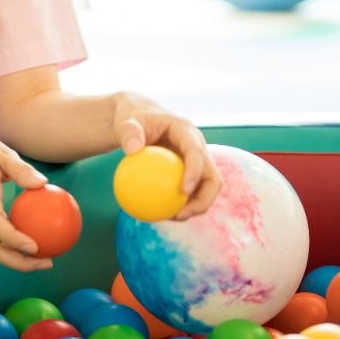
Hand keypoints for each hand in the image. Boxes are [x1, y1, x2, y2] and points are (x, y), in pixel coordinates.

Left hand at [112, 93, 220, 219]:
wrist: (139, 121)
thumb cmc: (133, 120)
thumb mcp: (127, 122)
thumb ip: (129, 132)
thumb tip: (132, 150)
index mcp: (187, 132)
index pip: (197, 152)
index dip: (195, 171)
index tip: (183, 190)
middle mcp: (198, 148)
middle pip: (212, 177)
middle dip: (204, 199)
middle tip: (181, 214)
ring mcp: (196, 162)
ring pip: (205, 190)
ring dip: (194, 207)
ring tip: (172, 218)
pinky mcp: (189, 173)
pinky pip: (190, 193)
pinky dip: (181, 205)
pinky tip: (163, 216)